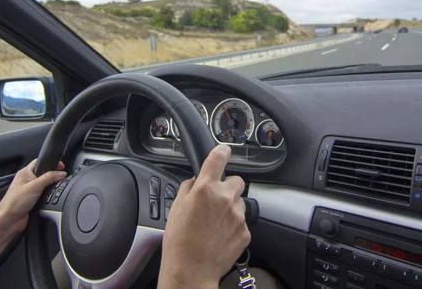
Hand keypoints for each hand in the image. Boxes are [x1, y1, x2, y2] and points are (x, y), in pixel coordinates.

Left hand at [0, 159, 65, 234]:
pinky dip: (48, 197)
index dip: (51, 162)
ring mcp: (30, 191)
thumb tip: (60, 173)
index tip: (61, 166)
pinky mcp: (33, 200)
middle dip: (52, 176)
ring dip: (50, 188)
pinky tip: (50, 199)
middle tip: (60, 178)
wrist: (9, 220)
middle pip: (44, 174)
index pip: (40, 162)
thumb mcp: (34, 186)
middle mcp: (27, 181)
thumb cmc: (13, 202)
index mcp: (25, 173)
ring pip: (45, 185)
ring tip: (54, 189)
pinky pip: (44, 195)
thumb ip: (49, 178)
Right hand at [158, 145, 249, 288]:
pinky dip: (233, 225)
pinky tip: (220, 235)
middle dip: (227, 187)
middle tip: (215, 201)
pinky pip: (242, 221)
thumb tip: (196, 180)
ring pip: (239, 202)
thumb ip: (189, 187)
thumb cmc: (179, 242)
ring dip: (230, 207)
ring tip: (215, 223)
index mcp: (205, 189)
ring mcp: (237, 215)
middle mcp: (225, 198)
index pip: (219, 158)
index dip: (222, 151)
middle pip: (236, 181)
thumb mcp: (176, 207)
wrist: (191, 270)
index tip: (224, 150)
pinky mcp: (245, 231)